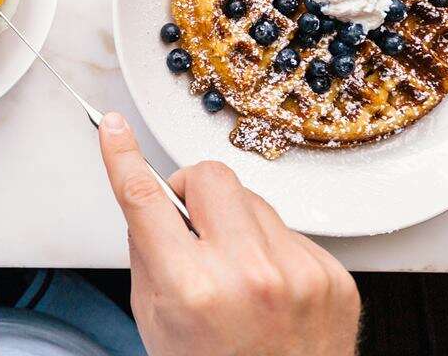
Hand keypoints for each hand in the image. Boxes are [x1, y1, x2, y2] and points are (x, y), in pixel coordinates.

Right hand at [98, 112, 359, 355]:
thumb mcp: (155, 319)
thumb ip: (149, 254)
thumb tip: (150, 200)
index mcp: (192, 287)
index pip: (145, 198)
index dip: (123, 156)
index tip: (114, 128)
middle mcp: (248, 275)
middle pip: (209, 176)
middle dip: (193, 191)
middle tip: (191, 224)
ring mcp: (298, 274)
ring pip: (253, 200)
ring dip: (236, 224)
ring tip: (237, 273)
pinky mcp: (332, 277)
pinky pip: (290, 232)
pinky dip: (273, 251)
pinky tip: (271, 290)